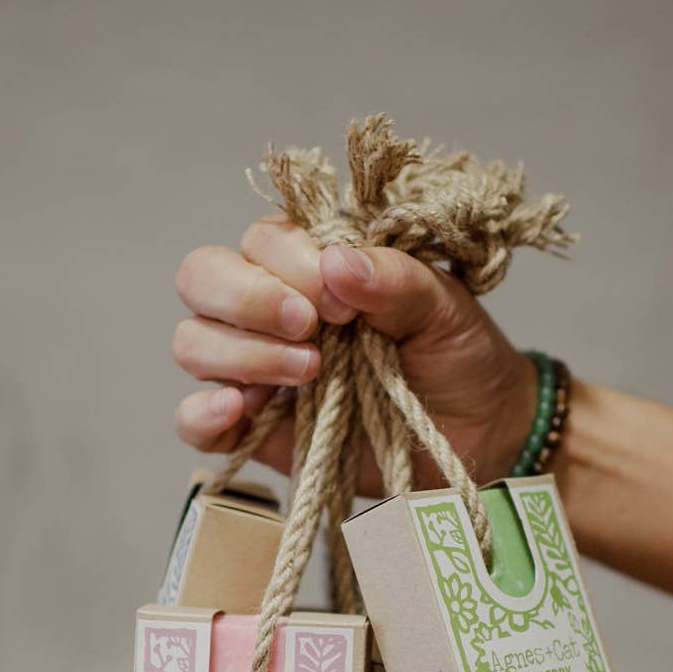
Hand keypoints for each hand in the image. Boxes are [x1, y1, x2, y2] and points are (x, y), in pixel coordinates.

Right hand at [171, 214, 535, 494]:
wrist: (479, 430)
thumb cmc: (457, 354)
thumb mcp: (441, 307)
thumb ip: (392, 279)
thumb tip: (335, 263)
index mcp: (309, 264)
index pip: (259, 241)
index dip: (289, 265)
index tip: (345, 303)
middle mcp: (267, 310)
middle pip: (202, 279)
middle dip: (248, 299)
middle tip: (309, 327)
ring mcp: (256, 370)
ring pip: (194, 343)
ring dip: (242, 353)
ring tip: (309, 372)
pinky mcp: (255, 430)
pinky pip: (193, 422)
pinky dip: (201, 414)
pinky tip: (238, 409)